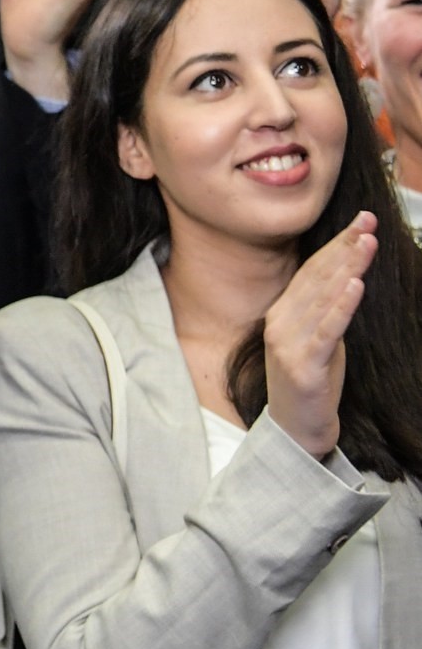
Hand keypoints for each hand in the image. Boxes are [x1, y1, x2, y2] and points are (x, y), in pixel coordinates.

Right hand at [264, 212, 375, 458]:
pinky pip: (326, 331)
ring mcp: (288, 343)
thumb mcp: (318, 336)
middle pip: (317, 278)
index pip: (312, 270)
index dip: (338, 244)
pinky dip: (341, 307)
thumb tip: (349, 272)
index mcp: (282, 312)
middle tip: (369, 222)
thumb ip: (325, 306)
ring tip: (367, 244)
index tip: (362, 221)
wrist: (296, 427)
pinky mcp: (304, 365)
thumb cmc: (312, 379)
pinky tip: (355, 286)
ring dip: (348, 268)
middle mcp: (280, 322)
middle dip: (346, 248)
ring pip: (323, 299)